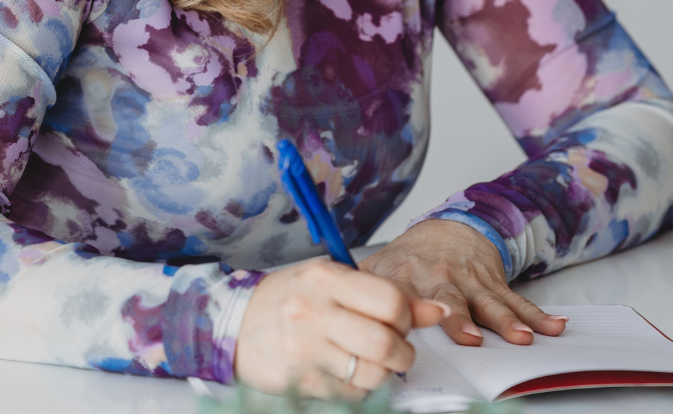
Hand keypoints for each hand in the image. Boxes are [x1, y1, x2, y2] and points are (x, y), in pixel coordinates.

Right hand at [234, 256, 448, 397]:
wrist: (236, 323)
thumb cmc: (290, 298)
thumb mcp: (334, 282)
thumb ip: (384, 295)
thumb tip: (436, 310)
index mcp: (327, 278)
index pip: (391, 301)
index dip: (407, 317)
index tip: (401, 321)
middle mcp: (315, 311)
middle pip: (386, 344)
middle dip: (403, 353)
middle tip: (396, 349)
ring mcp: (306, 349)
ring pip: (373, 375)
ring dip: (384, 374)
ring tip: (371, 362)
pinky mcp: (302, 380)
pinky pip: (352, 394)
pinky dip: (360, 388)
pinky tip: (347, 372)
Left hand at [360, 220, 567, 346]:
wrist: (449, 230)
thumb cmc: (410, 261)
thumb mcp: (379, 269)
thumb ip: (357, 292)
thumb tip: (329, 317)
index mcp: (406, 278)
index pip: (402, 299)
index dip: (403, 316)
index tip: (403, 335)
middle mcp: (440, 278)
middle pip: (448, 300)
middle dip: (458, 319)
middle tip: (467, 339)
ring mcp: (470, 281)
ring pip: (489, 303)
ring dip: (506, 321)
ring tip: (522, 338)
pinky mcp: (495, 283)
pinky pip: (517, 301)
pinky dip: (537, 316)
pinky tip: (555, 327)